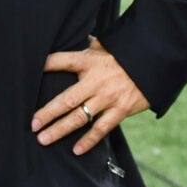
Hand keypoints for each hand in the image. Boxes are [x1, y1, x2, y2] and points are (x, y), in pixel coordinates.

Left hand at [31, 36, 149, 155]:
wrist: (153, 63)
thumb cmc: (124, 53)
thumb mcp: (105, 44)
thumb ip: (88, 46)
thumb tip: (73, 36)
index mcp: (90, 60)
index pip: (64, 61)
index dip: (48, 64)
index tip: (32, 70)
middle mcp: (96, 80)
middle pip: (66, 99)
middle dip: (47, 113)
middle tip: (33, 124)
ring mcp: (108, 97)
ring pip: (79, 117)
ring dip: (60, 129)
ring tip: (44, 139)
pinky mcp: (120, 110)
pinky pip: (101, 128)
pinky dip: (89, 141)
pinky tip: (76, 150)